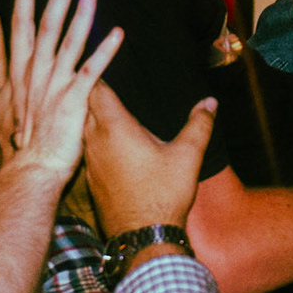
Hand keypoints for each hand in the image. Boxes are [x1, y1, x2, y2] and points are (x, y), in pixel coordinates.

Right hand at [0, 0, 123, 186]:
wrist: (27, 171)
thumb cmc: (10, 143)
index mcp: (18, 71)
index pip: (20, 24)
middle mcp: (36, 72)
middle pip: (46, 24)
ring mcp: (55, 85)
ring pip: (70, 41)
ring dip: (82, 14)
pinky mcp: (74, 101)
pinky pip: (92, 71)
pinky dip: (105, 52)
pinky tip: (118, 33)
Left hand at [83, 82, 216, 237]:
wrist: (142, 237)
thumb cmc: (164, 194)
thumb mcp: (188, 156)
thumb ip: (199, 124)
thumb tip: (210, 102)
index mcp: (116, 128)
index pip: (97, 89)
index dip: (96, 70)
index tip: (99, 55)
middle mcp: (95, 141)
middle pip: (83, 105)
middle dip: (89, 88)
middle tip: (95, 70)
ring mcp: (89, 161)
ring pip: (82, 128)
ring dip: (87, 113)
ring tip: (98, 101)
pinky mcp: (90, 178)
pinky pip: (86, 148)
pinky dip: (91, 137)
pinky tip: (106, 140)